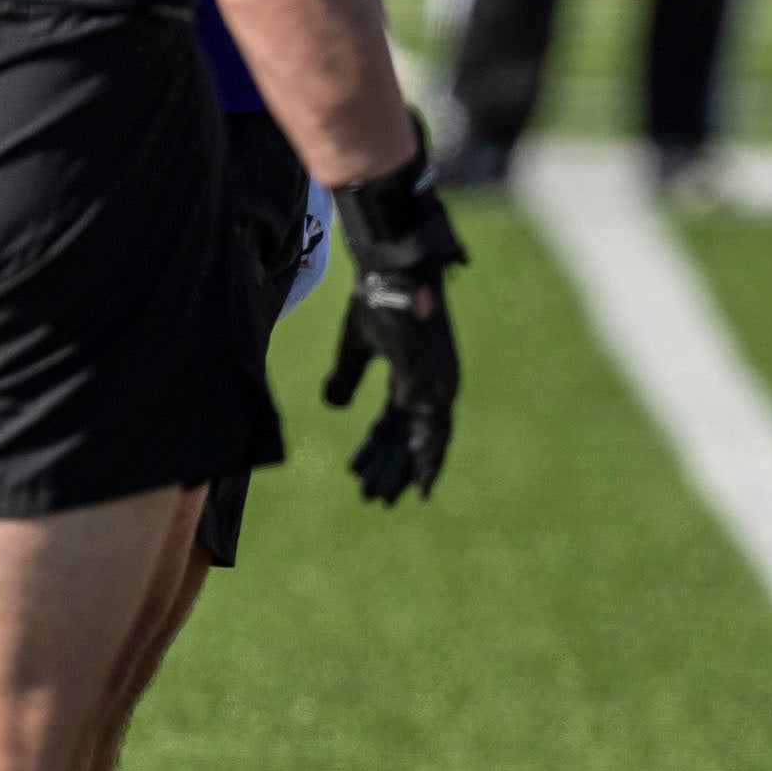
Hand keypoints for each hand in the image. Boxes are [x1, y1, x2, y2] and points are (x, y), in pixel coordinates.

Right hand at [324, 130, 466, 503]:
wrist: (390, 270)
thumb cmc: (375, 299)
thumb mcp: (355, 347)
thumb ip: (346, 377)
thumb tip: (333, 406)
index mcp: (414, 376)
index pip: (400, 424)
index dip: (385, 451)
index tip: (369, 477)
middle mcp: (434, 385)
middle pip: (414, 439)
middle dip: (394, 470)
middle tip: (377, 500)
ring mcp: (438, 384)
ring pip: (424, 440)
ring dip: (403, 470)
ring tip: (381, 497)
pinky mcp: (434, 381)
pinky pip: (429, 428)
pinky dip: (421, 455)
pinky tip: (414, 478)